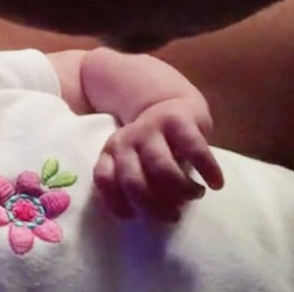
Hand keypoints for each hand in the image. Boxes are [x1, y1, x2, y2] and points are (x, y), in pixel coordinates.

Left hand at [92, 98, 224, 221]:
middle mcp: (126, 139)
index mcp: (111, 152)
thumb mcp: (134, 160)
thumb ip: (137, 181)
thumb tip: (152, 215)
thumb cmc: (153, 145)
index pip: (104, 179)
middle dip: (154, 206)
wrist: (171, 103)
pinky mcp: (178, 119)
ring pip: (161, 168)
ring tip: (195, 195)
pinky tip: (216, 183)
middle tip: (173, 215)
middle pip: (133, 181)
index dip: (115, 202)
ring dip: (181, 190)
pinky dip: (207, 170)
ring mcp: (151, 128)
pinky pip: (194, 149)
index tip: (133, 217)